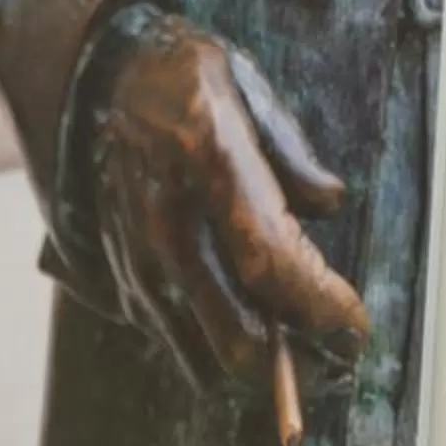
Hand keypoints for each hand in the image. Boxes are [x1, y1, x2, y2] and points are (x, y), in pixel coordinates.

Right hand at [86, 10, 368, 389]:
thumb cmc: (178, 80)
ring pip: (201, 355)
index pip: (271, 263)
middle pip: (235, 334)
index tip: (356, 329)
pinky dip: (214, 341)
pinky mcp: (118, 277)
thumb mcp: (245, 87)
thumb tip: (328, 206)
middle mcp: (167, 225)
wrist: (89, 80)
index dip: (319, 307)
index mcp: (208, 166)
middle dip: (295, 362)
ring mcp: (137, 259)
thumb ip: (291, 153)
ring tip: (297, 347)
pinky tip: (244, 318)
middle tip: (333, 351)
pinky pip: (174, 336)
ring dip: (254, 365)